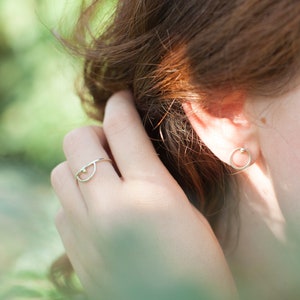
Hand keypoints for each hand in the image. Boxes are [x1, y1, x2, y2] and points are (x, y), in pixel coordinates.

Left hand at [51, 91, 235, 298]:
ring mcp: (84, 230)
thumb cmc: (196, 261)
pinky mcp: (74, 250)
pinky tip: (96, 207)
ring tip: (103, 175)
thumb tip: (126, 144)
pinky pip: (60, 205)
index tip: (121, 96)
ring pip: (60, 171)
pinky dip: (75, 197)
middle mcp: (109, 207)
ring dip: (79, 164)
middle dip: (94, 133)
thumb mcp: (183, 207)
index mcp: (148, 193)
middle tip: (112, 143)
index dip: (120, 104)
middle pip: (77, 141)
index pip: (122, 127)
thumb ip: (151, 172)